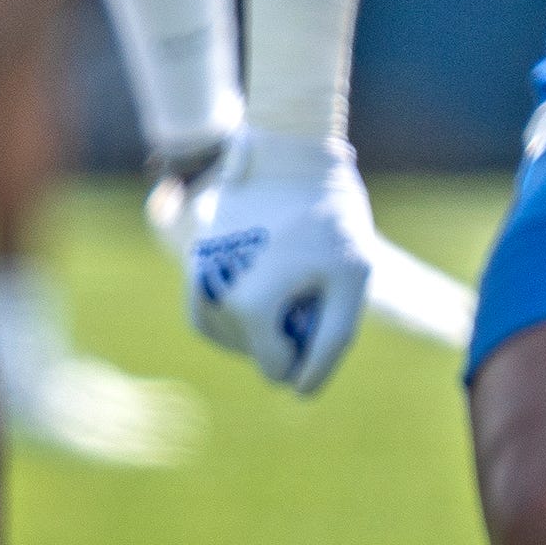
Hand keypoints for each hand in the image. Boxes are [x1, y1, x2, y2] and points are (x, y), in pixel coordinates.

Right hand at [176, 131, 372, 394]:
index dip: (310, 345)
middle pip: (252, 352)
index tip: (322, 300)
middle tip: (306, 282)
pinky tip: (262, 283)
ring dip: (257, 323)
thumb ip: (331, 344)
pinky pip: (208, 312)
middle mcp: (212, 297)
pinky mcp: (193, 259)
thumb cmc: (331, 218)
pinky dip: (233, 312)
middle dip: (282, 331)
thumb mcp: (353, 282)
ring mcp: (196, 276)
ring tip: (286, 279)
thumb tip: (298, 391)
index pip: (279, 370)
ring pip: (228, 336)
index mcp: (251, 309)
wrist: (291, 154)